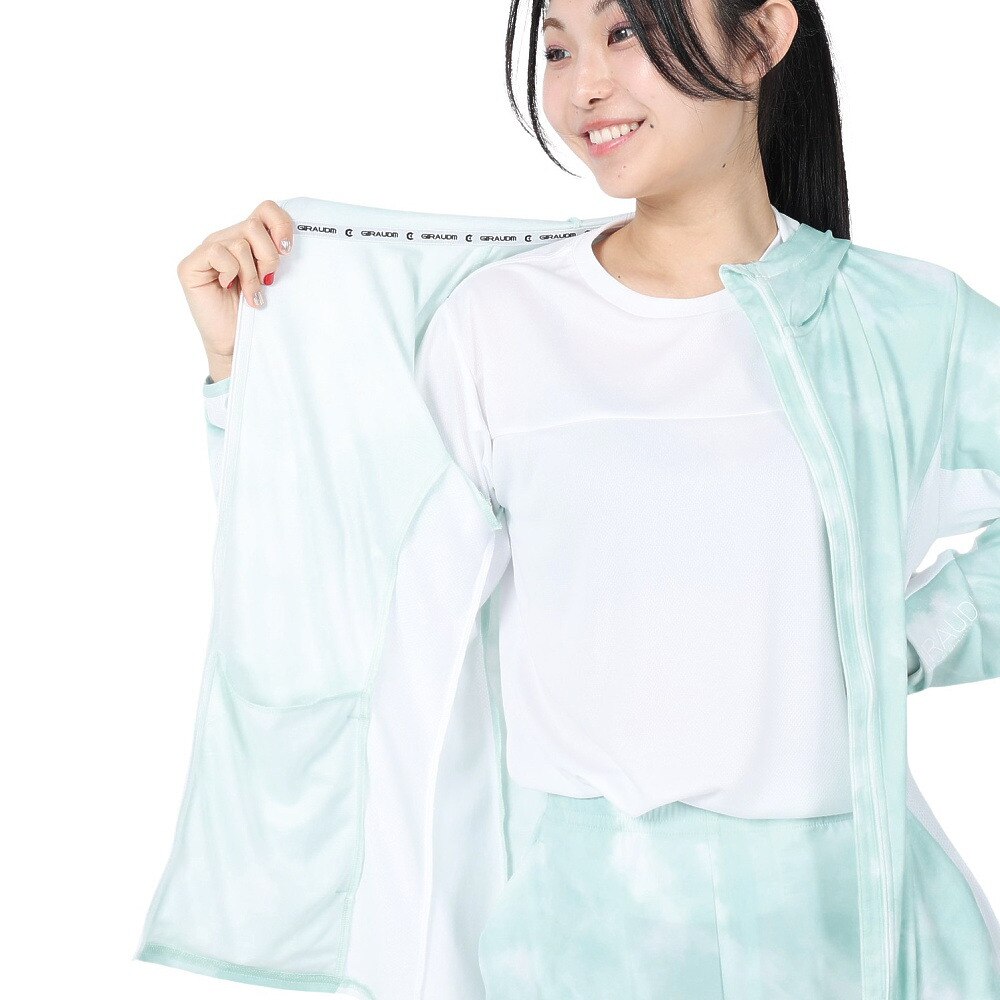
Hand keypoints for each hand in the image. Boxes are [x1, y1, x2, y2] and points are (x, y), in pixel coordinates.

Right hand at [177, 199, 293, 380]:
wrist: (237, 345)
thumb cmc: (256, 315)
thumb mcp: (274, 280)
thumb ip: (277, 254)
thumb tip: (290, 241)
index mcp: (247, 238)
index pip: (266, 209)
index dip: (281, 224)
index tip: (288, 251)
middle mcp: (226, 239)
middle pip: (254, 224)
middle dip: (269, 256)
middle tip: (268, 281)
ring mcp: (207, 250)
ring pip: (240, 242)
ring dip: (251, 273)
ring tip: (252, 294)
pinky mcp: (191, 265)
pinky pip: (218, 252)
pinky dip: (231, 272)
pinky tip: (230, 288)